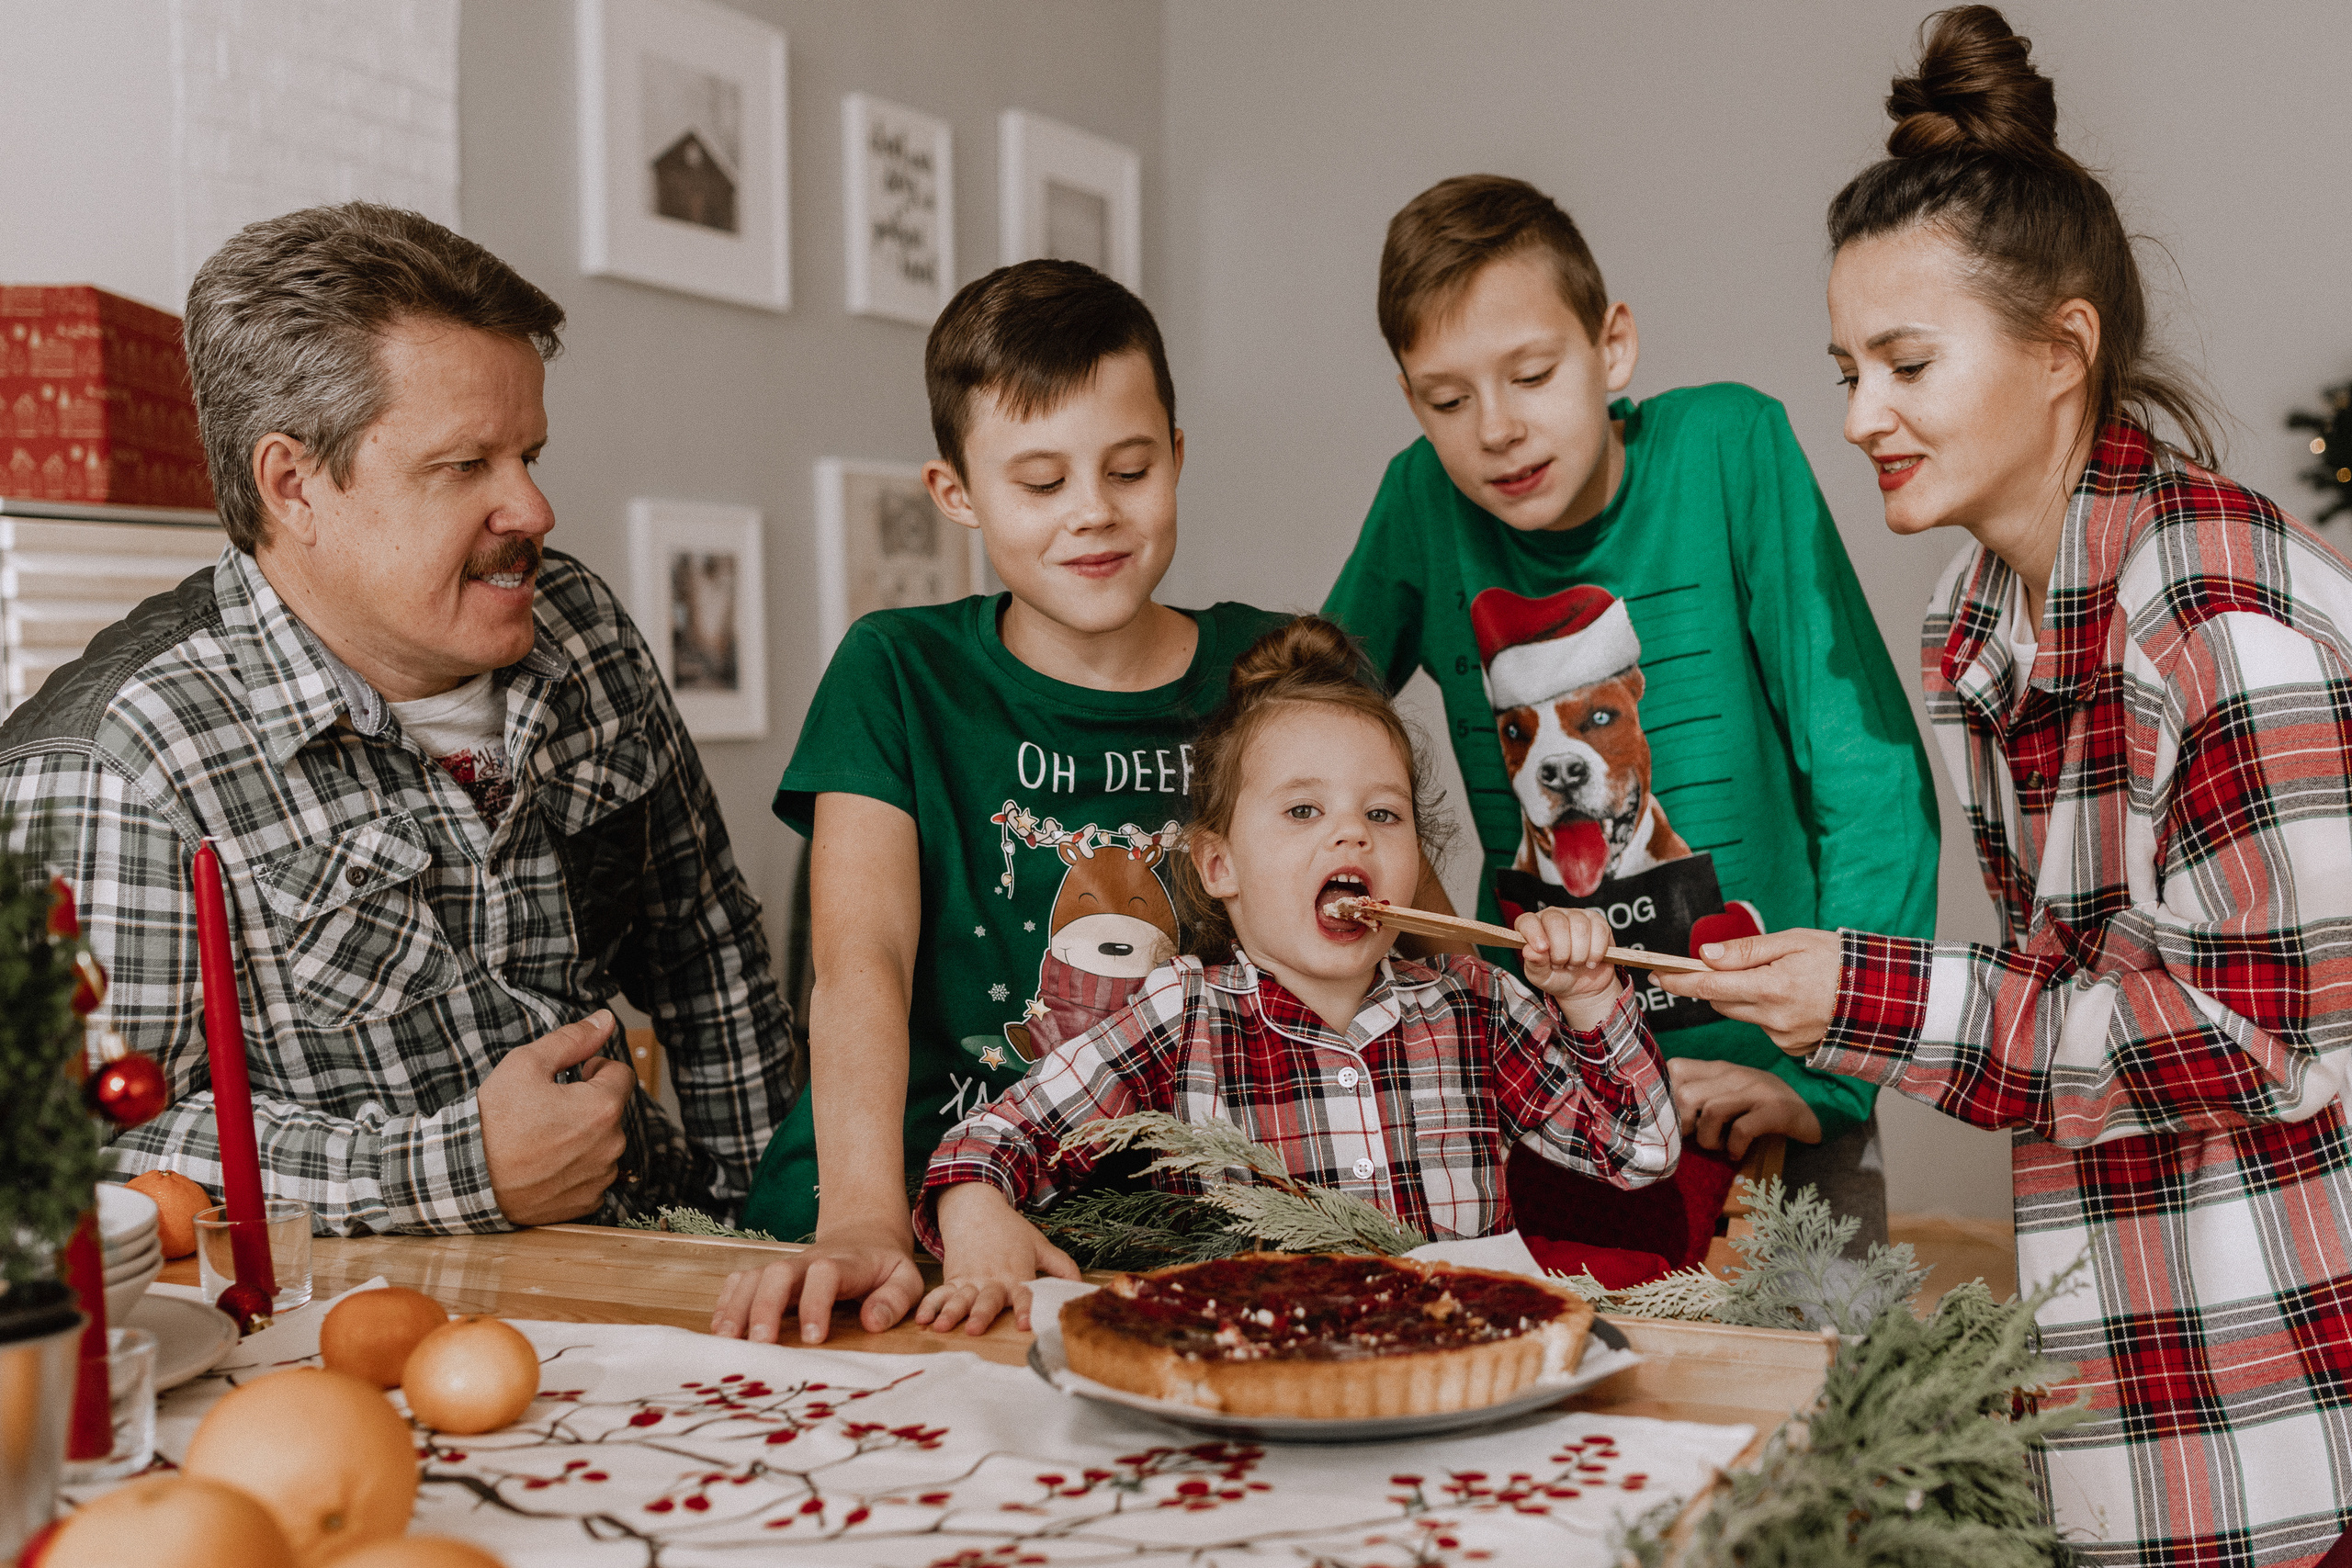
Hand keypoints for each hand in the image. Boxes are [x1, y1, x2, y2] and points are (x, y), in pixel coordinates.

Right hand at [478, 1010, 633, 1225]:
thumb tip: (605, 1020)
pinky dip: (575, 1168)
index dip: (593, 1070)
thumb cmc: (494, 1121)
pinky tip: (545, 1164)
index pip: (620, 1073)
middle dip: (587, 1104)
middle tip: (547, 1110)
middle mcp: (611, 1145)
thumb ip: (572, 1039)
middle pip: (611, 1109)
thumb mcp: (525, 1064)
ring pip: (603, 1143)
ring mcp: (600, 1177)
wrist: (467, 1179)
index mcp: (603, 1107)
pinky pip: (592, 1174)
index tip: (571, 1078)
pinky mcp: (587, 1202)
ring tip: (542, 1138)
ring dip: (583, 1136)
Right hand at [710, 1218, 927, 1343]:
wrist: (863, 1234)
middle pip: (779, 1272)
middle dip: (766, 1306)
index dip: (816, 1303)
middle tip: (760, 1344)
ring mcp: (787, 1267)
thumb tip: (872, 1322)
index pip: (826, 1274)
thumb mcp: (906, 1278)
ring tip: (727, 1341)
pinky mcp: (771, 1274)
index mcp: (846, 1263)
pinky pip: (742, 1280)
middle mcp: (809, 1262)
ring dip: (738, 1306)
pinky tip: (720, 1328)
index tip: (813, 1338)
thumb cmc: (884, 1265)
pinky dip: (727, 1300)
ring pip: (755, 1276)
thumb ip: (894, 1299)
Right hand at [914, 1183, 1078, 1335]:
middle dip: (981, 1314)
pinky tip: (922, 1319)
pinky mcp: (953, 1278)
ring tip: (941, 1326)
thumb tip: (1082, 1287)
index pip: (1025, 1294)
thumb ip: (1061, 1267)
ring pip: (960, 1299)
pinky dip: (930, 1305)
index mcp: (1017, 1273)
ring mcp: (970, 1279)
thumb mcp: (1040, 1245)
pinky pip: (940, 1293)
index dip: (1027, 1309)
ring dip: (951, 1313)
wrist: (976, 1207)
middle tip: (975, 1329)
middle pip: (987, 1300)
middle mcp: (993, 1279)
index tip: (1026, 1325)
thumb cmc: (1011, 1231)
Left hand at [1517, 906, 1622, 1029]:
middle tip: (1561, 965)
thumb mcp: (1540, 976)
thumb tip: (1530, 952)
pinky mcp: (1597, 922)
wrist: (1581, 986)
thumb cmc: (1555, 977)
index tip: (1542, 949)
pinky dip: (1596, 952)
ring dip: (1579, 954)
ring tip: (1575, 964)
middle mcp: (1552, 916)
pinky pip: (1600, 930)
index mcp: (1532, 927)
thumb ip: (1534, 964)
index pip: (1528, 921)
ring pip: (1580, 927)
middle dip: (1561, 951)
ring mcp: (1576, 916)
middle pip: (1557, 922)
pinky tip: (1591, 961)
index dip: (1534, 933)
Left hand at [1654, 928, 1841, 1054]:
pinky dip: (1767, 1013)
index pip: (1710, 986)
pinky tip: (1794, 1001)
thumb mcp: (1794, 941)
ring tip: (1777, 979)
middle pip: (1720, 1002)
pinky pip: (1764, 1029)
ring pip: (1742, 1015)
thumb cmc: (1841, 961)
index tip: (1657, 973)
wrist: (1886, 998)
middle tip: (1726, 965)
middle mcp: (1774, 1019)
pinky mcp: (1794, 1050)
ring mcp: (1784, 1039)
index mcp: (1773, 988)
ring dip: (1744, 998)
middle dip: (1715, 984)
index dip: (1679, 980)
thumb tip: (1705, 954)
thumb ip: (1746, 950)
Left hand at [1669, 1058, 1822, 1157]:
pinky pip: (1741, 1130)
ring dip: (1710, 1140)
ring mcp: (1756, 1090)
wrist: (1815, 1108)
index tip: (1682, 1119)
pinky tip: (1737, 1153)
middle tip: (1701, 1138)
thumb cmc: (1763, 1106)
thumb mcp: (1730, 1093)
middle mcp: (1735, 1075)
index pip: (1675, 1069)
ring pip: (1711, 1112)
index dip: (1669, 1097)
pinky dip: (1734, 1147)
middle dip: (1687, 1125)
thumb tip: (1668, 1116)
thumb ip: (1702, 1095)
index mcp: (1720, 1068)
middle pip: (1687, 1096)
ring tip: (1721, 1146)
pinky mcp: (1775, 1111)